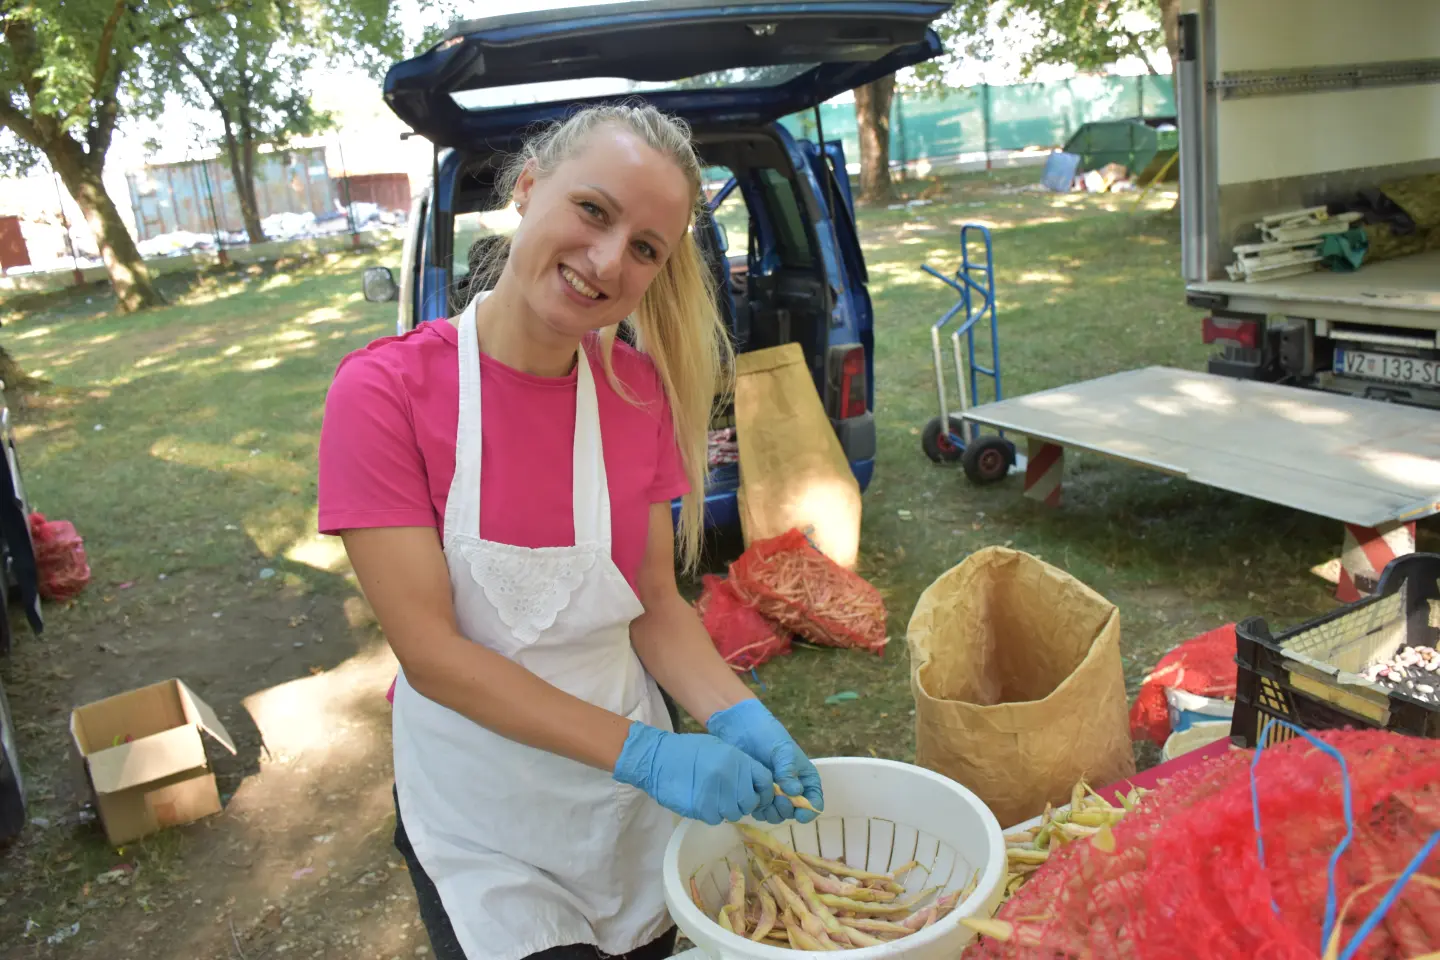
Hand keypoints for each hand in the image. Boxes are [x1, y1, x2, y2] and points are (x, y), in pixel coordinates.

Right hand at [612, 722, 773, 825]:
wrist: (657, 758)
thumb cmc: (688, 751)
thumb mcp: (719, 748)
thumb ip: (738, 765)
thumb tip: (753, 783)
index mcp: (737, 759)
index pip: (765, 781)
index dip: (763, 791)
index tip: (756, 795)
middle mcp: (730, 776)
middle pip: (750, 801)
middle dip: (743, 803)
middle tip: (730, 798)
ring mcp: (716, 793)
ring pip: (734, 813)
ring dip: (726, 809)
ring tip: (713, 798)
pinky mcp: (702, 807)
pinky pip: (717, 818)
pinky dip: (711, 814)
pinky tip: (702, 802)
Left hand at [705, 699, 822, 823]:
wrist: (739, 728)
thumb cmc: (766, 734)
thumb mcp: (783, 749)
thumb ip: (789, 770)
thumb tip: (795, 792)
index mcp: (804, 777)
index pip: (814, 800)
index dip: (809, 811)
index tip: (800, 813)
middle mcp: (790, 789)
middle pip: (794, 812)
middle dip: (788, 810)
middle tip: (778, 799)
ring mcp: (772, 793)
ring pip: (777, 815)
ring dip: (772, 812)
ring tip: (766, 797)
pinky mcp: (755, 794)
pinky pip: (760, 811)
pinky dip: (758, 809)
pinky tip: (754, 798)